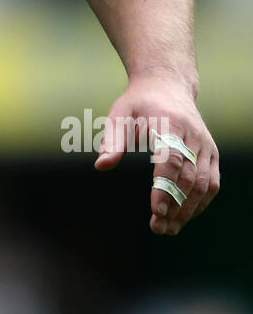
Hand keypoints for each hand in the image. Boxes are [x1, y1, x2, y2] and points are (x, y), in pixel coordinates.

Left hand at [93, 75, 218, 235]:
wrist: (167, 85)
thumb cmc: (139, 102)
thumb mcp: (120, 114)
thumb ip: (113, 140)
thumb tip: (101, 166)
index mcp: (170, 123)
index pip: (172, 160)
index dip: (165, 186)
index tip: (156, 210)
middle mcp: (193, 135)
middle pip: (189, 177)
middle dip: (175, 205)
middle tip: (158, 227)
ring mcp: (205, 144)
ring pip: (203, 184)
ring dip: (188, 210)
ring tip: (168, 228)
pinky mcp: (211, 152)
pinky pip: (211, 182)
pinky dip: (200, 202)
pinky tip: (184, 217)